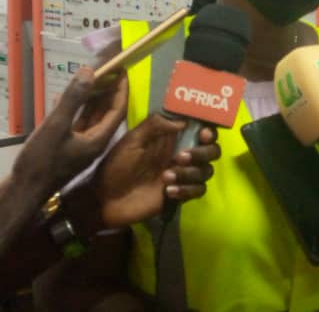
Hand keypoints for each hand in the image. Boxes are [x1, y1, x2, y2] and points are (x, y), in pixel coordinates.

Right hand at [11, 67, 127, 195]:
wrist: (22, 192)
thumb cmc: (41, 162)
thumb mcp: (56, 126)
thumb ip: (74, 99)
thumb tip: (90, 72)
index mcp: (98, 139)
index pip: (117, 110)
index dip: (121, 89)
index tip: (122, 70)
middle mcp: (93, 143)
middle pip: (106, 113)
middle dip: (108, 91)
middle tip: (107, 69)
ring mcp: (79, 147)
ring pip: (90, 118)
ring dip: (90, 99)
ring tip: (88, 78)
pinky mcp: (65, 148)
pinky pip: (74, 124)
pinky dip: (72, 110)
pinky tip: (62, 98)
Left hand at [93, 114, 220, 227]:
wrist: (106, 199)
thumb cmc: (116, 166)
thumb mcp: (132, 141)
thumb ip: (154, 125)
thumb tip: (183, 120)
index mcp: (172, 139)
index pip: (201, 130)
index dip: (209, 130)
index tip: (203, 133)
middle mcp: (182, 155)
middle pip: (212, 150)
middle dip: (202, 152)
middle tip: (180, 158)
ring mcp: (183, 175)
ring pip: (206, 171)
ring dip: (190, 173)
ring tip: (165, 177)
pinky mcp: (181, 194)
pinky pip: (198, 190)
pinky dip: (187, 189)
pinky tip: (168, 191)